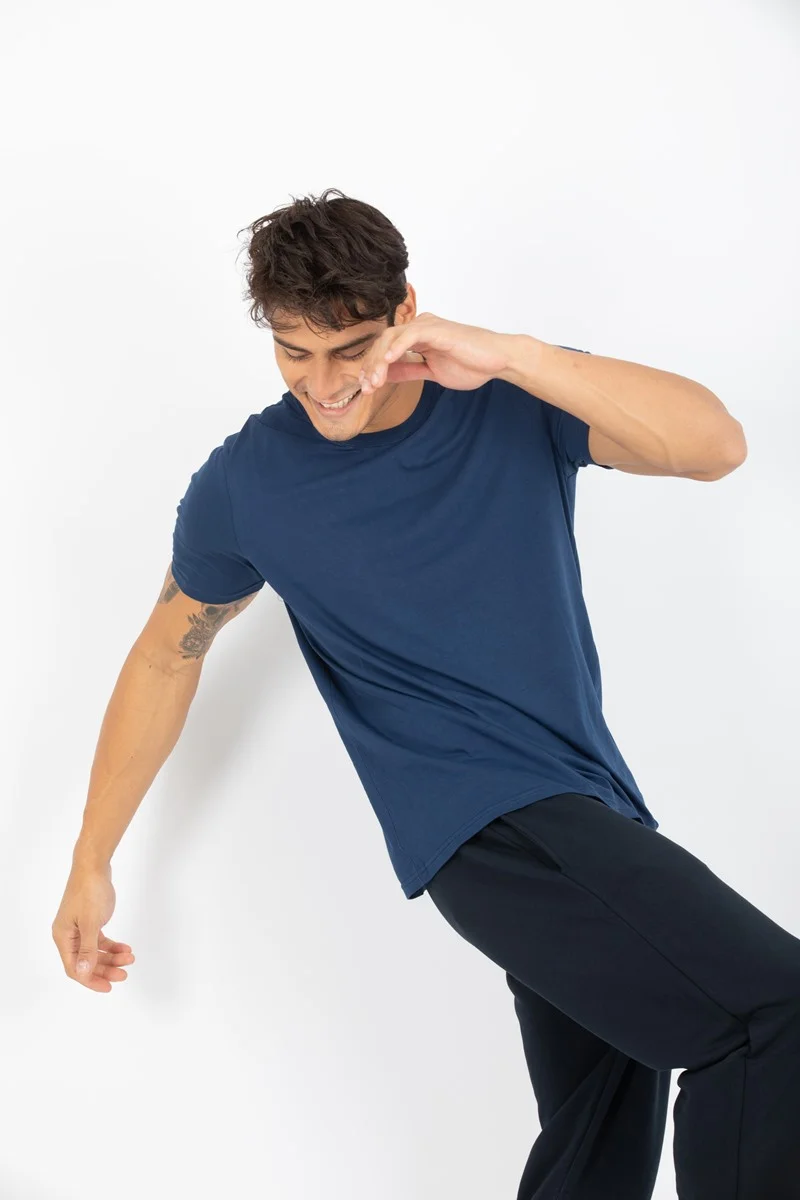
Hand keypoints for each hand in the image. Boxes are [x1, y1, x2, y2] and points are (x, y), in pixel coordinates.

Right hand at [52, 863, 133, 992]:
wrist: (94, 866)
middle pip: (86, 962)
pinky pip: (101, 940)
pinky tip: (126, 948)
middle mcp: (69, 935)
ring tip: (130, 958)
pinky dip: (113, 945)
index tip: (109, 986)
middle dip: (105, 969)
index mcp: (63, 937)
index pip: (74, 968)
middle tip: (124, 973)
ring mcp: (79, 929)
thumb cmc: (89, 891)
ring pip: (95, 952)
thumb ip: (88, 949)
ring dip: (112, 957)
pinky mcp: (90, 922)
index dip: (90, 979)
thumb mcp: (90, 922)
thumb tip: (82, 972)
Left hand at [357, 312, 520, 394]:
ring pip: (392, 337)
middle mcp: (420, 327)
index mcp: (418, 336)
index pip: (386, 348)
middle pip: (384, 342)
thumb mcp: (432, 372)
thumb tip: (387, 375)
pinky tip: (388, 361)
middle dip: (372, 366)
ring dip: (380, 361)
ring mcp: (428, 326)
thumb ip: (410, 370)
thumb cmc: (471, 364)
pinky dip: (397, 348)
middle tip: (367, 388)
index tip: (366, 387)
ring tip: (375, 381)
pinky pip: (410, 335)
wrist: (498, 361)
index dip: (373, 367)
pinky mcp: (438, 330)